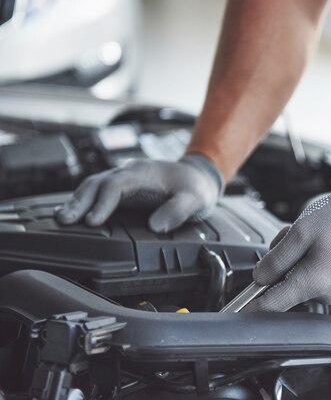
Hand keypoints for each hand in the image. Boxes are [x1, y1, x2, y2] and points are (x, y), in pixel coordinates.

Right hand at [56, 154, 222, 232]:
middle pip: (98, 182)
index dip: (103, 203)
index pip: (117, 185)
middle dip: (80, 201)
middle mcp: (130, 172)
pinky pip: (98, 189)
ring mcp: (125, 177)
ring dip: (77, 200)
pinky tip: (73, 212)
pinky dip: (84, 199)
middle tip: (65, 220)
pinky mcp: (123, 185)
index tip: (92, 221)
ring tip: (63, 218)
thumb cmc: (195, 187)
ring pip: (94, 184)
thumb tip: (155, 227)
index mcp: (145, 174)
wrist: (199, 175)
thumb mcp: (195, 200)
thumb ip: (177, 211)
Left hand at [244, 186, 330, 311]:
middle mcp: (323, 294)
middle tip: (297, 233)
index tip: (233, 312)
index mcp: (311, 283)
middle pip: (283, 284)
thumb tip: (259, 278)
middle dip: (282, 259)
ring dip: (298, 254)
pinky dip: (312, 255)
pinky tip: (327, 239)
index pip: (270, 305)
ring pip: (298, 274)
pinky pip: (314, 272)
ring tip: (318, 233)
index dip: (248, 307)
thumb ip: (276, 257)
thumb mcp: (303, 230)